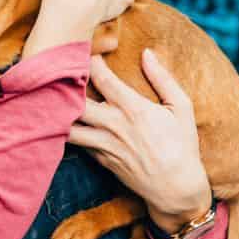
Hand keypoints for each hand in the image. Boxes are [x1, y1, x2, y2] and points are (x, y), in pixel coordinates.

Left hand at [70, 51, 212, 230]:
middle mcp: (114, 126)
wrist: (176, 188)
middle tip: (64, 71)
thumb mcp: (182, 107)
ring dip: (60, 110)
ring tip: (55, 96)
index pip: (102, 78)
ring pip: (69, 126)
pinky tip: (66, 120)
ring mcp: (104, 145)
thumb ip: (163, 78)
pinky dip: (69, 131)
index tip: (89, 50)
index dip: (90, 60)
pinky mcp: (100, 161)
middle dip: (67, 83)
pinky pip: (78, 143)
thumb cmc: (183, 145)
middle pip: (76, 101)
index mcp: (134, 108)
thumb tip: (147, 53)